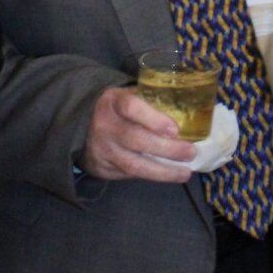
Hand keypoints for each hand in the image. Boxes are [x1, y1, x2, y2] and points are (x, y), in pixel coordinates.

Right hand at [77, 86, 197, 182]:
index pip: (130, 106)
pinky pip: (130, 175)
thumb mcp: (127, 96)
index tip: (175, 129)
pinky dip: (152, 176)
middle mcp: (105, 125)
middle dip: (166, 148)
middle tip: (190, 152)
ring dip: (163, 171)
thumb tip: (189, 109)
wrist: (81, 126)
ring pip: (133, 164)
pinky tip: (169, 175)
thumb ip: (150, 101)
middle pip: (135, 139)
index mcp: (113, 101)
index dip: (153, 118)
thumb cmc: (117, 110)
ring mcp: (103, 149)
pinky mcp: (103, 169)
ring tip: (185, 172)